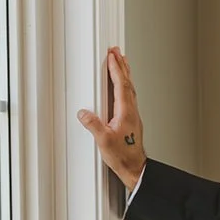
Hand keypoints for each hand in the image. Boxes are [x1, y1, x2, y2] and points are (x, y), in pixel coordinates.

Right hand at [77, 46, 146, 191]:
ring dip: (125, 73)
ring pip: (130, 88)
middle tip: (117, 51)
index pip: (121, 85)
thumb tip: (84, 113)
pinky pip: (129, 96)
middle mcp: (132, 111)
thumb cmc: (123, 156)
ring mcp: (133, 115)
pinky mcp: (132, 120)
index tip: (112, 56)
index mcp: (126, 112)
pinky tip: (122, 87)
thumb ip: (93, 125)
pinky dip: (125, 85)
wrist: (135, 168)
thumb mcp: (103, 141)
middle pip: (128, 82)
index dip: (116, 69)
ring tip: (121, 62)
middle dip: (122, 65)